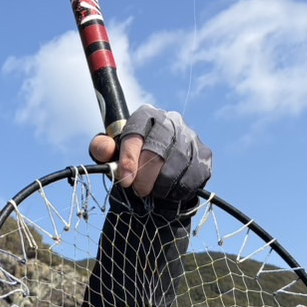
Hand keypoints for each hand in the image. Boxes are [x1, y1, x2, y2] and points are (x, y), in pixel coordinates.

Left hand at [89, 105, 212, 201]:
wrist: (162, 171)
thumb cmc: (133, 160)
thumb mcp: (112, 154)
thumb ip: (102, 149)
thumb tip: (104, 148)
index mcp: (146, 115)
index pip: (136, 134)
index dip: (129, 159)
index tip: (125, 180)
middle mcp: (171, 120)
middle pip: (156, 153)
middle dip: (144, 177)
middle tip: (138, 191)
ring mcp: (191, 136)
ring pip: (174, 168)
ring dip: (160, 187)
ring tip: (152, 191)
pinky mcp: (205, 155)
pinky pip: (191, 178)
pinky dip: (176, 191)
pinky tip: (168, 191)